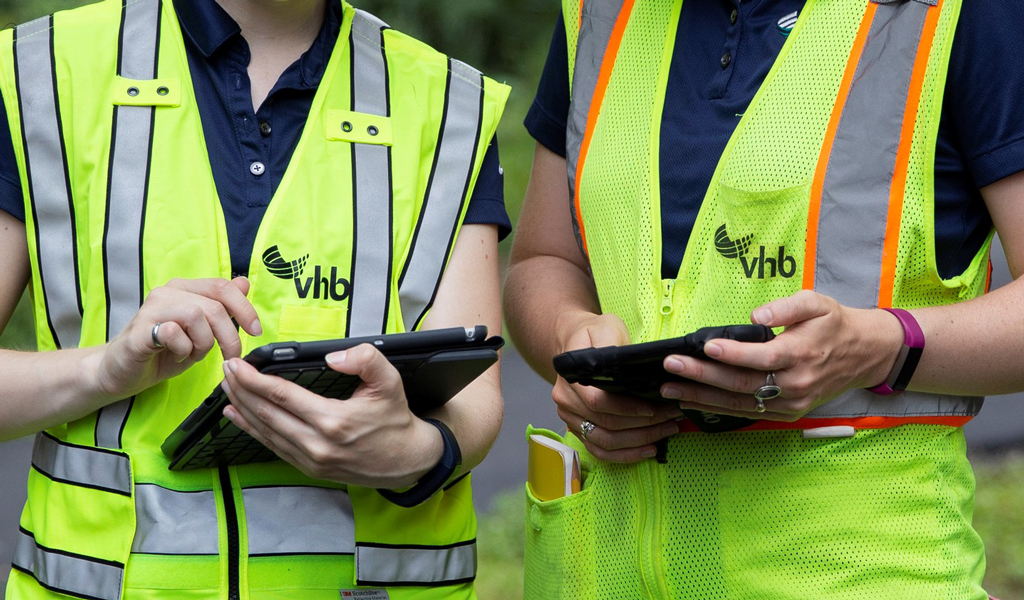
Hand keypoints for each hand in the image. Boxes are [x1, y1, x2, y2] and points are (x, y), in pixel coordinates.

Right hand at [95, 277, 261, 399]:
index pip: (223, 287)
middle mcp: (168, 293)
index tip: (255, 330)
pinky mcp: (140, 330)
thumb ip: (221, 308)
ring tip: (193, 354)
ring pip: (198, 315)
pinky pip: (174, 333)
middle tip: (230, 354)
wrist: (121, 371)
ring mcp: (152, 309)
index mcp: (184, 289)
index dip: (245, 308)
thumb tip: (243, 283)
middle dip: (230, 335)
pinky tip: (176, 355)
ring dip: (204, 342)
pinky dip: (183, 349)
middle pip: (215, 304)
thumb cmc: (162, 352)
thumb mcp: (201, 331)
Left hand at [220, 344, 443, 487]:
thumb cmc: (396, 420)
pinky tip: (238, 417)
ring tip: (227, 389)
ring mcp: (311, 460)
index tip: (238, 365)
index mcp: (333, 421)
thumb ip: (366, 360)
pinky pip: (274, 446)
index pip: (282, 396)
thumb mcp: (390, 382)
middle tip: (225, 370)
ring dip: (242, 408)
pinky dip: (252, 430)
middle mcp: (317, 444)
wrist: (407, 461)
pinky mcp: (310, 468)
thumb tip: (334, 356)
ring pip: (266, 431)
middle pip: (267, 414)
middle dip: (241, 390)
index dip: (255, 379)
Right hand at [554, 313, 682, 462]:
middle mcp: (567, 403)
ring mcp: (571, 420)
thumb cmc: (594, 334)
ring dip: (639, 441)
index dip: (628, 409)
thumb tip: (627, 365)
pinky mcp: (580, 430)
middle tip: (672, 417)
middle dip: (643, 425)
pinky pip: (602, 452)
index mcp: (570, 379)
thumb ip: (612, 346)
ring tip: (667, 431)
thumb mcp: (605, 328)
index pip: (599, 402)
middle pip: (606, 425)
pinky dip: (626, 455)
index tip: (654, 407)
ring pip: (605, 443)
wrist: (576, 342)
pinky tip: (649, 449)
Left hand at [660, 290, 902, 420]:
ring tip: (671, 389)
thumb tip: (758, 317)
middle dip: (703, 376)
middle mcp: (795, 383)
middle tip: (672, 366)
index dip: (732, 354)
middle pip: (742, 383)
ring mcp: (791, 403)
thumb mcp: (816, 303)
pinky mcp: (787, 413)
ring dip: (702, 397)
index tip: (705, 346)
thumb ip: (786, 307)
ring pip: (740, 403)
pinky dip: (717, 409)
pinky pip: (747, 412)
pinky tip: (693, 401)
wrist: (864, 354)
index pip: (761, 358)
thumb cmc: (834, 324)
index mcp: (801, 353)